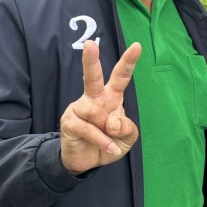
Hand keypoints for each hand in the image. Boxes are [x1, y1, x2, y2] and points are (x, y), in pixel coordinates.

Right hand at [60, 40, 140, 174]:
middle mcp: (94, 98)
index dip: (129, 61)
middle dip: (91, 60)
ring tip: (111, 141)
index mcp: (111, 97)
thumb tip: (113, 122)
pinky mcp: (69, 122)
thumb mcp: (127, 138)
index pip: (121, 76)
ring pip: (95, 112)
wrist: (87, 162)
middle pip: (92, 77)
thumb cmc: (109, 143)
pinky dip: (101, 140)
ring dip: (107, 130)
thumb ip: (127, 128)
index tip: (137, 46)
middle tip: (90, 44)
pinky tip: (109, 147)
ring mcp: (79, 108)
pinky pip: (88, 129)